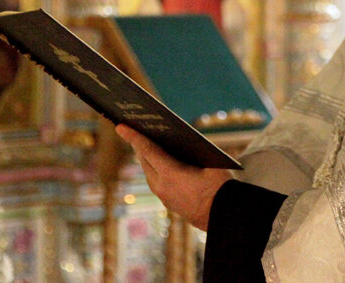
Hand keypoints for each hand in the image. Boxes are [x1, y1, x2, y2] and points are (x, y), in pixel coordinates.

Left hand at [116, 124, 231, 230]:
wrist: (224, 218)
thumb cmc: (220, 187)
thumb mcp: (209, 162)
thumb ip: (193, 151)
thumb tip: (181, 142)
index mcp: (171, 174)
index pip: (148, 150)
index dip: (134, 136)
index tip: (120, 126)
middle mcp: (162, 187)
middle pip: (145, 161)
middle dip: (138, 145)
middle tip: (133, 129)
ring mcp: (164, 197)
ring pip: (149, 172)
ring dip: (146, 157)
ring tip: (145, 143)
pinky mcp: (169, 203)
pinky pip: (156, 182)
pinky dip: (154, 169)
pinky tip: (160, 163)